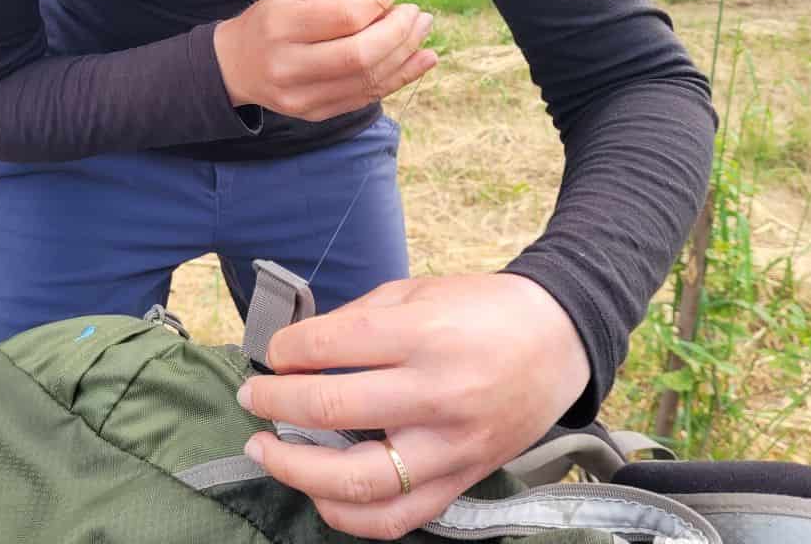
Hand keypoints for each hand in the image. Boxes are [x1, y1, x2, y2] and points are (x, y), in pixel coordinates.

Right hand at [213, 0, 436, 122]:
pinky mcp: (315, 114)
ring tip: (424, 32)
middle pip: (360, 54)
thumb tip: (394, 8)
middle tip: (417, 14)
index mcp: (281, 25)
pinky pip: (366, 97)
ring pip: (368, 79)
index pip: (344, 16)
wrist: (236, 66)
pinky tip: (421, 60)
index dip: (380, 0)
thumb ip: (343, 0)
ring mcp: (301, 96)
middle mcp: (289, 65)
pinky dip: (399, 78)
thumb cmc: (273, 21)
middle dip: (399, 32)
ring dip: (406, 54)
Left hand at [235, 274, 590, 540]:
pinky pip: (396, 517)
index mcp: (426, 334)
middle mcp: (439, 393)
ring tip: (264, 450)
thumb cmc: (481, 309)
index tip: (272, 352)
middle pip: (334, 406)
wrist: (558, 342)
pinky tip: (317, 491)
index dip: (287, 349)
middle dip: (275, 401)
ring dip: (296, 468)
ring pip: (359, 478)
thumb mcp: (417, 292)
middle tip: (252, 396)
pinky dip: (346, 514)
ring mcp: (452, 445)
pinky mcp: (462, 480)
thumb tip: (297, 348)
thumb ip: (357, 319)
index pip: (333, 344)